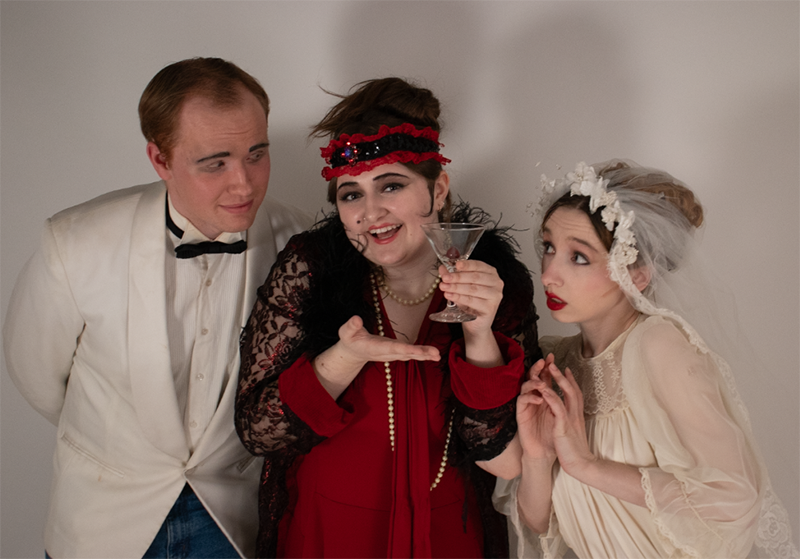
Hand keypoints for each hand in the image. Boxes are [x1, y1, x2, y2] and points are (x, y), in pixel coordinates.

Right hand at [337, 315, 439, 364]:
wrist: (352, 352)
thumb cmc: (349, 339)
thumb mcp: (345, 332)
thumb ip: (350, 326)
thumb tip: (356, 319)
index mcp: (376, 348)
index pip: (392, 348)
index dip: (404, 349)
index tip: (415, 351)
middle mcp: (386, 353)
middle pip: (405, 354)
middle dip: (420, 354)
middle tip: (435, 354)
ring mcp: (392, 354)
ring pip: (410, 355)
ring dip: (424, 355)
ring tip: (437, 355)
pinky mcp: (396, 352)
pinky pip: (411, 354)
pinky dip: (422, 354)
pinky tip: (433, 354)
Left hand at [438, 260, 502, 334]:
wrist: (476, 323)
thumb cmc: (470, 302)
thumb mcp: (461, 286)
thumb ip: (453, 276)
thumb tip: (442, 268)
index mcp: (491, 273)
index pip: (479, 265)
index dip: (467, 264)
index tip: (456, 265)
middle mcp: (496, 283)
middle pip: (475, 277)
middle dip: (457, 277)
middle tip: (445, 278)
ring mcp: (495, 296)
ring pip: (473, 289)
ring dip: (456, 287)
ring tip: (444, 287)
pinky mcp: (490, 308)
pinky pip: (472, 301)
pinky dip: (459, 297)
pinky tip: (449, 295)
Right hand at [517, 355, 556, 463]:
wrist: (546, 454)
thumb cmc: (554, 436)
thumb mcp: (562, 414)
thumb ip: (561, 398)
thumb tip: (566, 380)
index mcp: (545, 397)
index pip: (545, 377)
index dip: (548, 367)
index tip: (553, 357)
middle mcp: (535, 399)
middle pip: (533, 378)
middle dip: (538, 368)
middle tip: (543, 361)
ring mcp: (527, 406)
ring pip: (525, 386)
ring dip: (533, 382)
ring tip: (543, 383)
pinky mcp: (521, 414)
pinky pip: (522, 400)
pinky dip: (530, 397)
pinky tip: (539, 399)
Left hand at [538, 362, 595, 476]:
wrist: (580, 465)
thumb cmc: (574, 451)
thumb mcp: (571, 432)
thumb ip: (570, 421)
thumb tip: (566, 415)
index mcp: (577, 416)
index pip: (575, 394)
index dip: (570, 381)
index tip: (564, 369)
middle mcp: (576, 414)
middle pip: (572, 389)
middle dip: (562, 375)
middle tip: (554, 362)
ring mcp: (571, 419)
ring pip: (567, 394)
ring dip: (558, 380)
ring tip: (549, 368)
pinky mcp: (564, 427)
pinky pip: (558, 409)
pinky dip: (552, 397)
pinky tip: (545, 389)